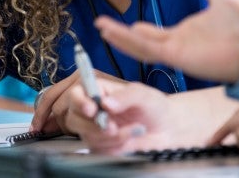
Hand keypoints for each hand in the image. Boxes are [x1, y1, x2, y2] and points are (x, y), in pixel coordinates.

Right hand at [34, 78, 175, 152]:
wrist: (165, 130)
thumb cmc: (155, 106)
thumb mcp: (144, 95)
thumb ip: (125, 96)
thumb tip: (106, 102)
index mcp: (99, 89)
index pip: (77, 92)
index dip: (79, 101)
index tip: (92, 109)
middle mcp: (93, 107)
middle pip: (73, 117)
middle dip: (93, 125)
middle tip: (112, 126)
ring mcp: (93, 127)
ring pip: (84, 135)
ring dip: (108, 137)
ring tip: (129, 130)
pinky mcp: (99, 144)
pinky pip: (96, 149)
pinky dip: (113, 147)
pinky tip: (128, 139)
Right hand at [95, 0, 238, 82]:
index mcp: (186, 34)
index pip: (155, 34)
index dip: (138, 29)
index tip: (126, 21)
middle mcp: (179, 44)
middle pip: (142, 42)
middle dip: (121, 35)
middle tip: (102, 25)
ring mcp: (178, 51)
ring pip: (141, 47)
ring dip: (120, 37)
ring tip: (101, 26)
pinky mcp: (180, 56)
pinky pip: (150, 49)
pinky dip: (131, 40)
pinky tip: (115, 32)